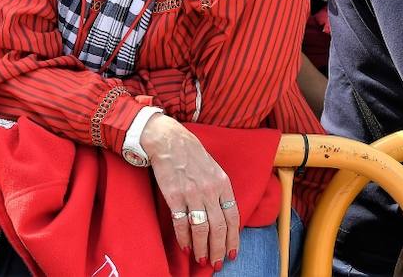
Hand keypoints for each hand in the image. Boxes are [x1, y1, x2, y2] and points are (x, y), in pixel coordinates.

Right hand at [141, 114, 238, 268]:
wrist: (169, 140)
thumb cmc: (192, 154)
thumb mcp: (214, 169)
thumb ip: (221, 191)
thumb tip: (225, 216)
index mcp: (223, 184)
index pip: (233, 218)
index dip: (233, 238)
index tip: (232, 253)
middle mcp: (209, 190)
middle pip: (218, 227)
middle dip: (218, 249)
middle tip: (216, 262)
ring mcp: (191, 194)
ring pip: (201, 229)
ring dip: (202, 247)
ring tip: (202, 259)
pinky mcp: (174, 196)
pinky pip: (181, 223)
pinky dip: (184, 238)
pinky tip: (186, 247)